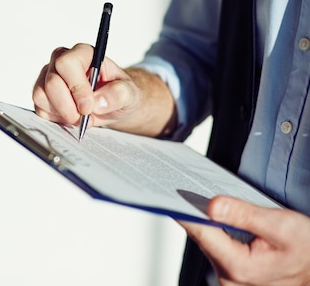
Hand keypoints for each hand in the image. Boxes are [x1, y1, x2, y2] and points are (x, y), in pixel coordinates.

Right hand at [32, 44, 175, 136]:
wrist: (113, 105)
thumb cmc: (119, 93)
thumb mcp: (129, 93)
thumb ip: (119, 94)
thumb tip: (98, 101)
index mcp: (83, 54)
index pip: (67, 64)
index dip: (76, 87)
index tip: (88, 107)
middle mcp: (61, 61)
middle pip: (51, 82)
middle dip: (67, 106)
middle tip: (84, 117)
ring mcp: (49, 77)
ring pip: (41, 95)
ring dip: (61, 112)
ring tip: (80, 117)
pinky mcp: (43, 95)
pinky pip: (39, 108)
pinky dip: (55, 118)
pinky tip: (70, 116)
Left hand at [178, 196, 309, 285]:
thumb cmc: (307, 249)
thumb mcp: (282, 226)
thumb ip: (245, 215)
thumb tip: (212, 205)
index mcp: (239, 267)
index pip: (200, 233)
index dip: (184, 211)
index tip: (168, 193)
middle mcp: (229, 277)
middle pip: (201, 237)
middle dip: (195, 212)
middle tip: (186, 187)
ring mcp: (229, 278)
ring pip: (207, 241)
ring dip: (205, 220)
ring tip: (202, 198)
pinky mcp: (231, 273)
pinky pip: (215, 246)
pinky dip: (214, 229)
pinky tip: (215, 215)